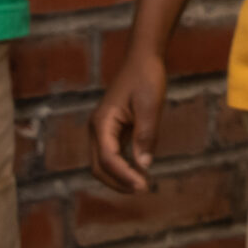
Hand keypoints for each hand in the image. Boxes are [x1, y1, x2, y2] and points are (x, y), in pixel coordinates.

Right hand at [90, 46, 168, 192]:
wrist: (142, 58)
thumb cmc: (146, 78)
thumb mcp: (150, 106)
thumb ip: (146, 135)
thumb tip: (144, 165)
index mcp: (102, 122)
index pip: (108, 158)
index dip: (124, 175)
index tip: (144, 186)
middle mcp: (97, 128)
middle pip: (99, 167)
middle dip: (118, 182)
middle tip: (143, 189)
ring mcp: (103, 130)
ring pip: (104, 164)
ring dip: (120, 177)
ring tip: (143, 184)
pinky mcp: (112, 130)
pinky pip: (112, 155)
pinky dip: (123, 167)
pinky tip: (140, 171)